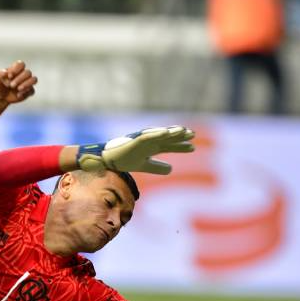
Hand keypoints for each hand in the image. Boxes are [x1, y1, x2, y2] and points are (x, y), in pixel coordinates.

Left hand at [0, 60, 36, 103]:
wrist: (1, 95)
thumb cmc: (0, 83)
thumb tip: (6, 72)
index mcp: (17, 68)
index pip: (21, 64)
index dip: (16, 69)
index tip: (9, 76)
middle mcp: (24, 74)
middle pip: (28, 72)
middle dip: (19, 79)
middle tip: (11, 85)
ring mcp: (28, 82)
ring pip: (34, 79)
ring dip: (26, 84)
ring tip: (18, 89)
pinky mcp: (29, 91)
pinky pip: (32, 90)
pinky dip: (25, 92)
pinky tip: (18, 95)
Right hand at [77, 126, 193, 174]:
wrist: (107, 161)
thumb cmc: (123, 160)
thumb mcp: (143, 165)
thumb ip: (156, 167)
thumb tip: (171, 169)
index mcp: (150, 147)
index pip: (168, 145)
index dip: (180, 146)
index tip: (192, 147)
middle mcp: (148, 141)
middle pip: (166, 138)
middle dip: (179, 136)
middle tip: (192, 135)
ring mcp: (141, 140)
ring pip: (158, 135)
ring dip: (170, 132)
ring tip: (182, 131)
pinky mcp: (133, 141)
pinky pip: (146, 136)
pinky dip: (156, 133)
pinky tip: (166, 132)